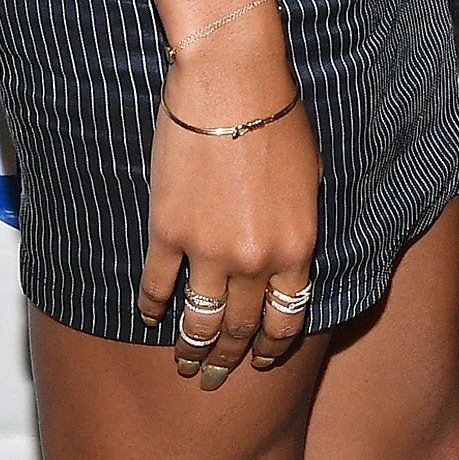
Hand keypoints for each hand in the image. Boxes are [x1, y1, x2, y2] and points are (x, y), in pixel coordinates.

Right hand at [137, 21, 320, 383]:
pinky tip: (148, 316)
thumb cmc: (278, 117)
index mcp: (296, 247)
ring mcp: (209, 250)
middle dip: (230, 359)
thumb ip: (298, 225)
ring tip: (185, 363)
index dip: (272, 347)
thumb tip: (288, 253)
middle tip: (216, 376)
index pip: (285, 318)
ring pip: (199, 320)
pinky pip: (157, 285)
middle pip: (241, 328)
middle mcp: (255, 260)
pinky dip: (151, 306)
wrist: (232, 82)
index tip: (261, 361)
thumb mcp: (310, 178)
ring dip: (192, 348)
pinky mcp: (168, 232)